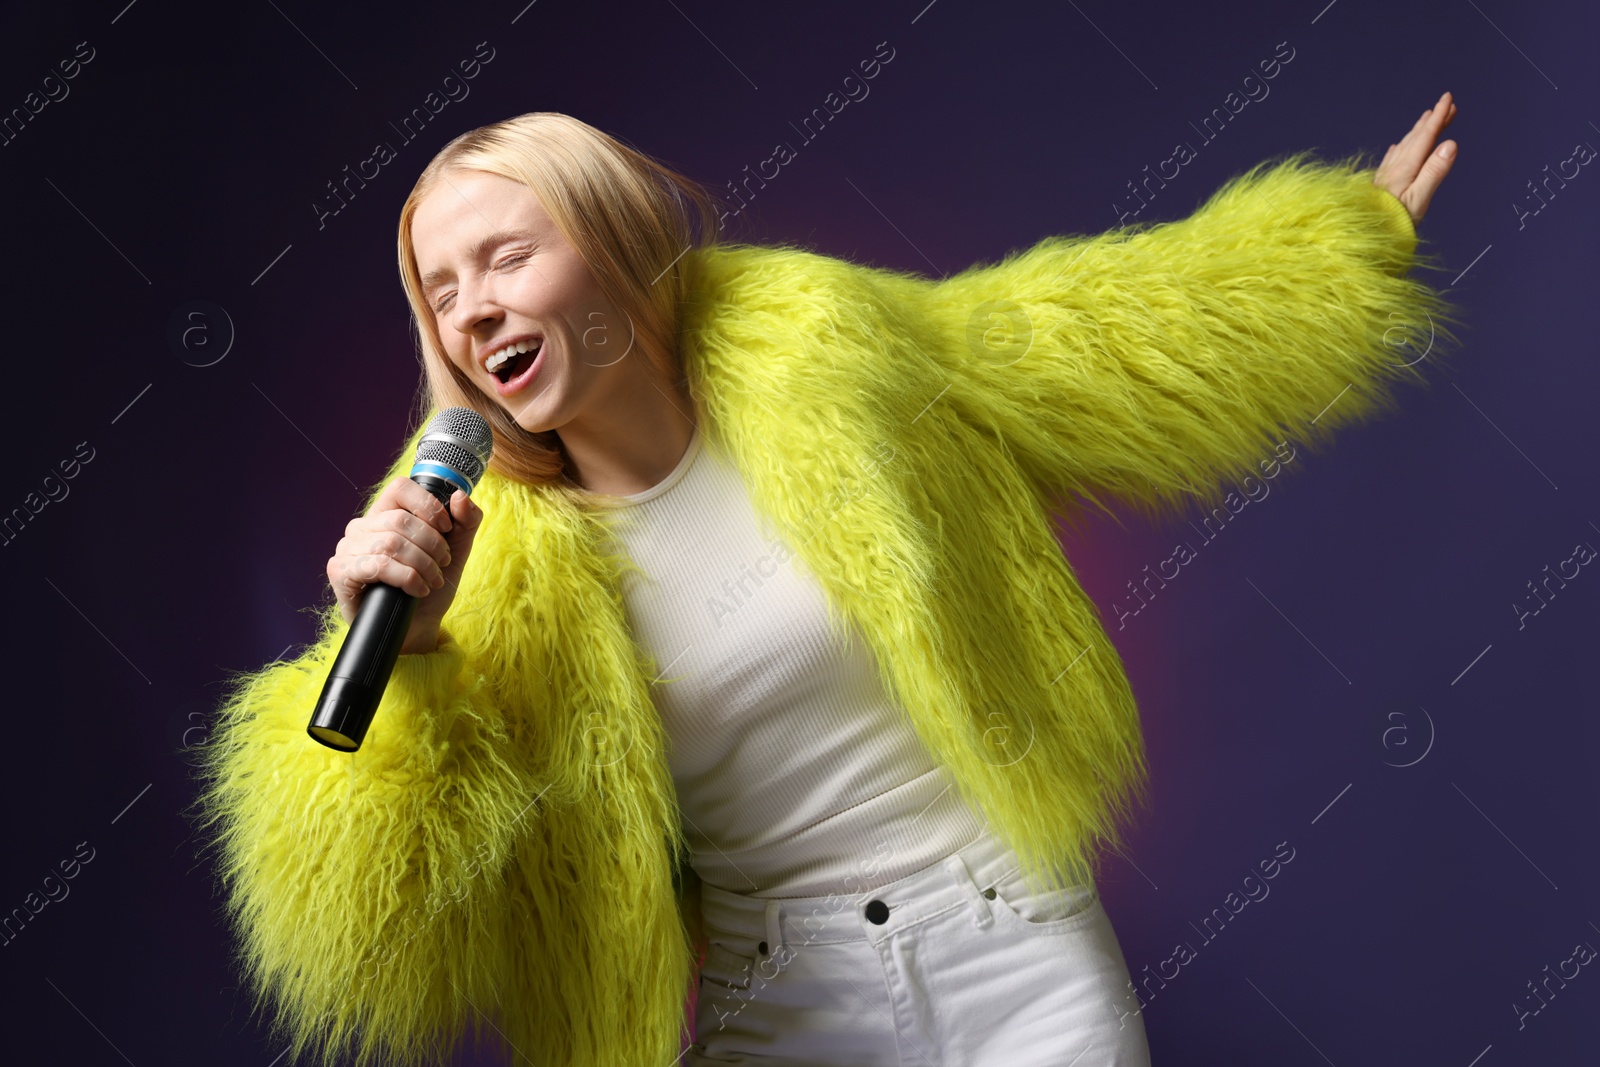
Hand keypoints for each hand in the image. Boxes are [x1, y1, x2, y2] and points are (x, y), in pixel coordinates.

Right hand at [327, 477, 484, 654]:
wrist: (416, 628)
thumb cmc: (430, 586)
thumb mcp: (457, 551)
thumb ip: (465, 521)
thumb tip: (459, 496)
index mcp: (385, 514)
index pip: (400, 488)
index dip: (428, 505)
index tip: (446, 528)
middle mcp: (361, 527)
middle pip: (400, 520)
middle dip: (432, 545)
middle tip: (443, 564)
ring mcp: (347, 548)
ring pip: (391, 543)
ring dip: (422, 564)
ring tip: (433, 581)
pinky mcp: (341, 572)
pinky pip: (379, 566)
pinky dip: (407, 578)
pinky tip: (418, 590)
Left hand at [1373, 91, 1458, 224]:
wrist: (1365, 235)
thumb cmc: (1395, 221)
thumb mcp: (1419, 198)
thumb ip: (1434, 171)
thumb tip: (1450, 144)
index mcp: (1406, 167)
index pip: (1426, 136)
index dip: (1438, 117)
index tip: (1448, 99)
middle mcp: (1395, 166)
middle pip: (1417, 137)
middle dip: (1432, 119)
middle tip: (1446, 103)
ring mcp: (1385, 174)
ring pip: (1404, 145)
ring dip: (1418, 130)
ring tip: (1426, 118)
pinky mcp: (1380, 184)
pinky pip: (1392, 158)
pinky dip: (1400, 148)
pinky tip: (1397, 147)